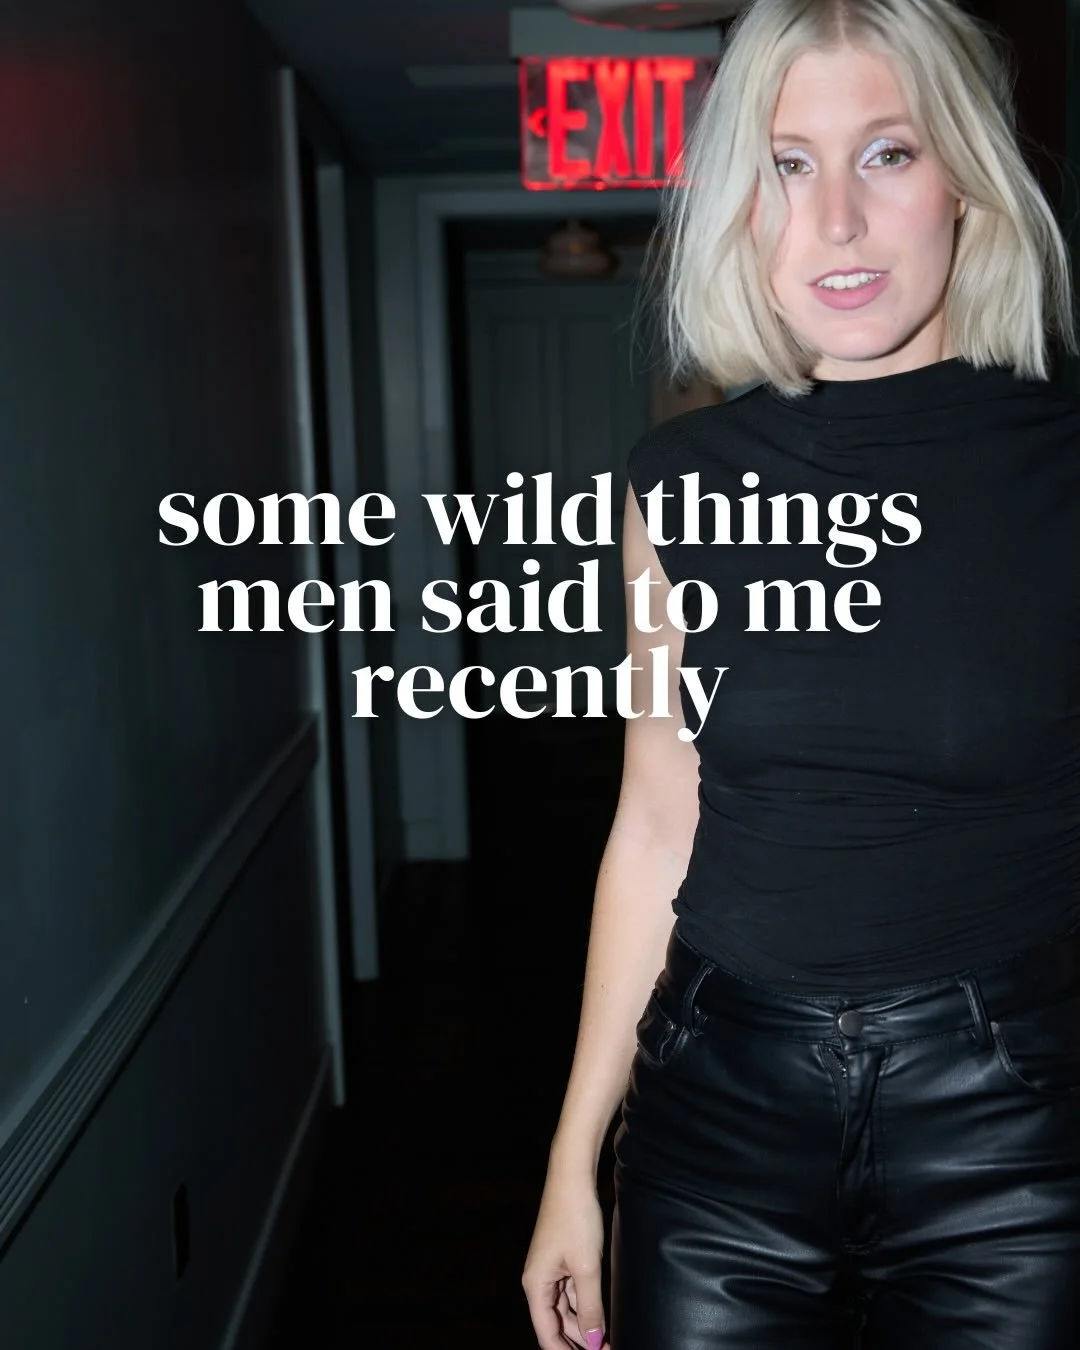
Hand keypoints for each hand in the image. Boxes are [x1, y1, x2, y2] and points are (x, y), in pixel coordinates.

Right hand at [522, 1170, 608, 1349]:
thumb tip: (594, 1342)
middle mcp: (539, 1281)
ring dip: (585, 1326)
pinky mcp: (563, 1260)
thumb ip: (591, 1307)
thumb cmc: (575, 1218)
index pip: (547, 1334)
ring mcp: (551, 1270)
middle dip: (579, 1341)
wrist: (572, 1177)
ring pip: (566, 1310)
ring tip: (608, 1339)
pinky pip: (573, 1293)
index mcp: (536, 1285)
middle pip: (556, 1324)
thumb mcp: (586, 1267)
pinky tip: (603, 1316)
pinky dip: (587, 1306)